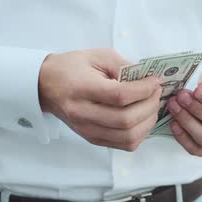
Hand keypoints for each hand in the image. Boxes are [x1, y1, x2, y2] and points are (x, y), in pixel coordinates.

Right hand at [39, 48, 161, 150]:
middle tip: (156, 92)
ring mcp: (88, 130)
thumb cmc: (72, 68)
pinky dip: (140, 133)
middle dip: (149, 105)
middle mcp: (83, 114)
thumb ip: (123, 66)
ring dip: (148, 122)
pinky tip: (143, 119)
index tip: (154, 81)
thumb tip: (147, 79)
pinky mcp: (92, 139)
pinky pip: (124, 144)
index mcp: (82, 89)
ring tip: (152, 106)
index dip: (143, 89)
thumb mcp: (97, 56)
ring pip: (128, 137)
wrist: (46, 85)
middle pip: (126, 120)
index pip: (120, 96)